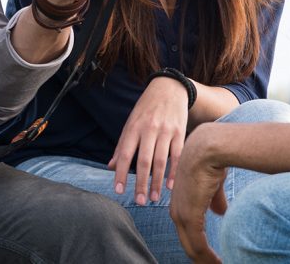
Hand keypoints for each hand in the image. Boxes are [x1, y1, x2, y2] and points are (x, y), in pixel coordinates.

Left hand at [108, 75, 189, 204]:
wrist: (169, 88)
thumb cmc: (146, 109)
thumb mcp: (130, 123)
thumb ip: (122, 145)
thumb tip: (110, 167)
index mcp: (133, 128)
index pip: (125, 154)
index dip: (120, 173)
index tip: (118, 191)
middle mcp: (149, 129)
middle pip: (143, 161)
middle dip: (140, 183)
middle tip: (139, 201)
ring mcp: (165, 131)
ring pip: (161, 161)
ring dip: (157, 182)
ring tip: (154, 199)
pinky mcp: (180, 132)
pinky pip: (177, 155)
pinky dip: (174, 172)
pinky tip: (172, 186)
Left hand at [170, 126, 228, 263]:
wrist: (207, 148)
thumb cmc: (211, 161)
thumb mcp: (213, 185)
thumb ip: (214, 200)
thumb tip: (220, 212)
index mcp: (181, 205)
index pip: (188, 234)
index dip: (199, 248)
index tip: (211, 259)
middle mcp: (177, 212)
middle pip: (188, 245)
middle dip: (201, 259)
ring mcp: (182, 215)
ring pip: (192, 248)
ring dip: (206, 261)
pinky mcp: (189, 216)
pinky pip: (198, 245)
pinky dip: (207, 257)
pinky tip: (218, 263)